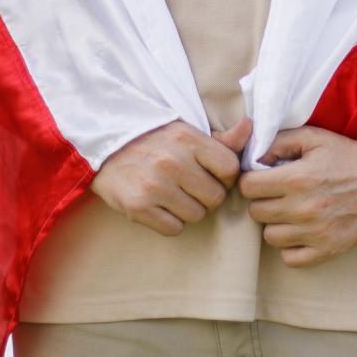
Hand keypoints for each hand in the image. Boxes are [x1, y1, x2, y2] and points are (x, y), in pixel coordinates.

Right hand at [90, 118, 250, 235]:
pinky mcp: (139, 207)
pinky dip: (170, 221)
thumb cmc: (153, 141)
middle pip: (216, 197)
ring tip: (173, 194)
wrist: (105, 147)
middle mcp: (173, 162)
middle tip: (189, 186)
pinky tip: (160, 206)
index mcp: (188, 139)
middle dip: (207, 196)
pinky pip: (174, 228)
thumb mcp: (185, 132)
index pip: (230, 169)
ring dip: (189, 209)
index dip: (224, 176)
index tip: (211, 174)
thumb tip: (251, 128)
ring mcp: (155, 186)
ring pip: (196, 215)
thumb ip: (221, 139)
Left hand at [238, 127, 356, 267]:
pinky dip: (291, 247)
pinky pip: (290, 258)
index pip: (248, 187)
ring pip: (270, 237)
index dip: (251, 180)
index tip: (262, 178)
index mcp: (297, 179)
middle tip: (278, 194)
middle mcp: (303, 208)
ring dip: (276, 223)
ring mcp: (316, 232)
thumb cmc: (346, 156)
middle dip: (262, 200)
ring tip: (290, 211)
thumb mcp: (313, 138)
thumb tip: (251, 156)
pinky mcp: (328, 249)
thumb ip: (278, 142)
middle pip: (256, 212)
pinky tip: (301, 231)